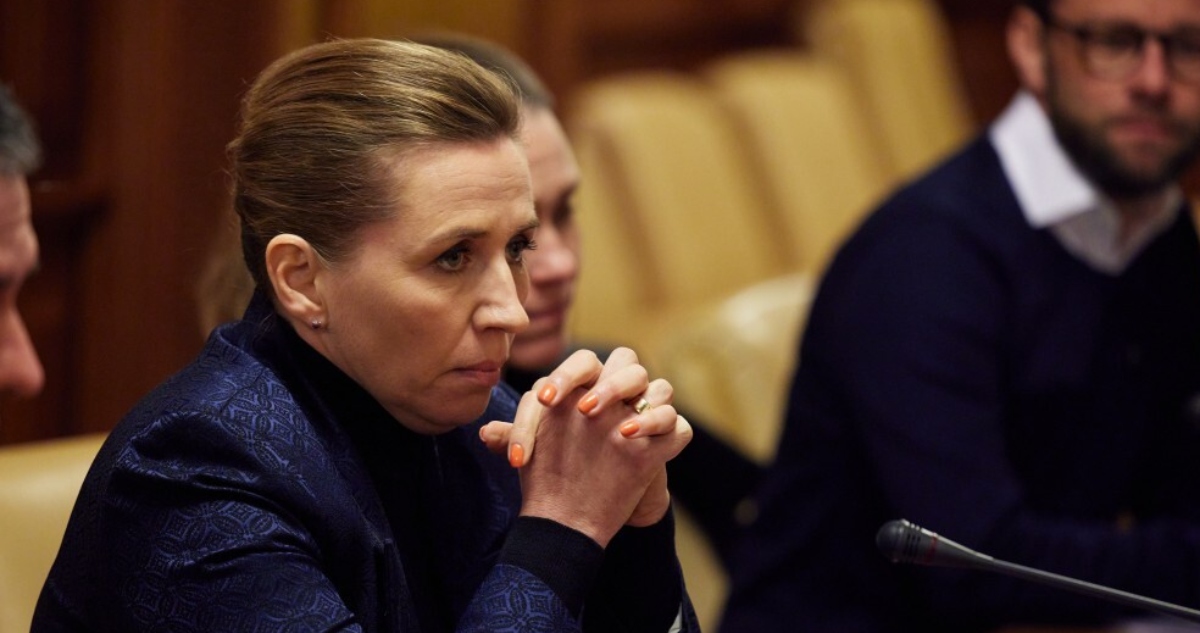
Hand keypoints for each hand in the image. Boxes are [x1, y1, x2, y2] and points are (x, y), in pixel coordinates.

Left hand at [480, 348, 690, 544]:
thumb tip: (484, 433)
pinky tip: (629, 437)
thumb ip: (513, 441)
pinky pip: (676, 424)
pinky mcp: (665, 442)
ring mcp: (647, 415)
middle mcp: (621, 394)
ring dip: (632, 397)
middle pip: (626, 360)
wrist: (589, 512)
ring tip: (605, 424)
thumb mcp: (534, 456)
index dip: (564, 376)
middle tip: (581, 410)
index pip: (582, 363)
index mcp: (589, 387)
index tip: (545, 402)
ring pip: (658, 384)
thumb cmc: (562, 471)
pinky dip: (658, 424)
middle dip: (605, 381)